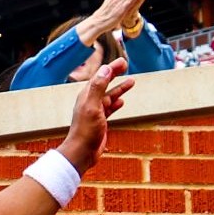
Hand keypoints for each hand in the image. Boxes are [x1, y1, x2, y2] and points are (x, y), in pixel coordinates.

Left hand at [57, 57, 131, 174]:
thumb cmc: (86, 131)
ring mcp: (95, 112)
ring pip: (109, 96)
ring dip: (119, 88)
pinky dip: (116, 103)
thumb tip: (105, 69)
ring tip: (131, 81)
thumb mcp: (93, 106)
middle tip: (126, 65)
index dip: (110, 68)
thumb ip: (98, 87)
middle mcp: (89, 102)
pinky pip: (109, 108)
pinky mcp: (99, 122)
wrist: (82, 152)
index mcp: (86, 96)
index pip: (100, 77)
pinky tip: (122, 101)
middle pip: (104, 84)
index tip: (122, 61)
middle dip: (114, 74)